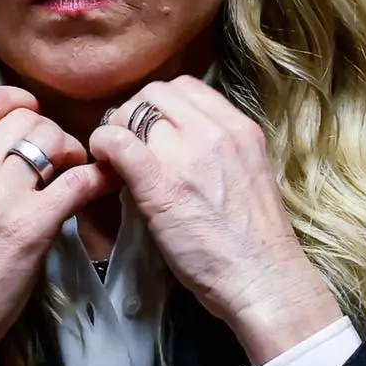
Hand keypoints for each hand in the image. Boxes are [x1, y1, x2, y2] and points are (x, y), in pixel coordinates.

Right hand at [0, 86, 113, 365]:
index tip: (35, 117)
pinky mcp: (32, 226)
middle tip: (59, 160)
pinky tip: (104, 184)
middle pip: (28, 118)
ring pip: (54, 140)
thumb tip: (8, 142)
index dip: (21, 101)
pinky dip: (99, 178)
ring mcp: (0, 196)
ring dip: (73, 154)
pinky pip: (79, 181)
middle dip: (51, 133)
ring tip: (72, 176)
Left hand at [89, 76, 343, 363]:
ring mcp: (188, 156)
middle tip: (127, 142)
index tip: (151, 127)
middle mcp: (216, 132)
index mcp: (240, 128)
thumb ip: (217, 149)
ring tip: (117, 158)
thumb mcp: (246, 172)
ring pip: (133, 112)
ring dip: (117, 129)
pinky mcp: (160, 186)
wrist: (262, 279)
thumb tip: (177, 139)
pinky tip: (103, 162)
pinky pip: (119, 142)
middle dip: (134, 111)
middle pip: (156, 93)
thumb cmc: (254, 240)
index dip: (159, 103)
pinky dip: (103, 144)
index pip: (186, 87)